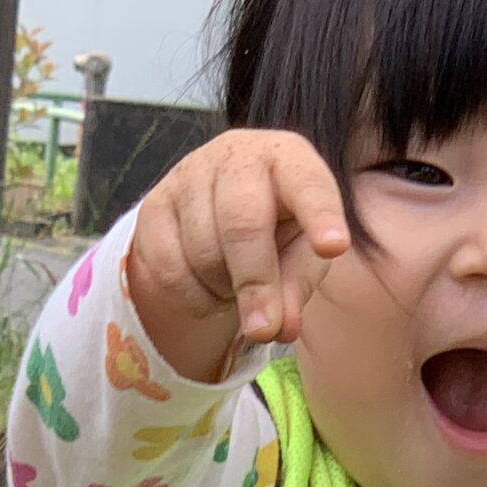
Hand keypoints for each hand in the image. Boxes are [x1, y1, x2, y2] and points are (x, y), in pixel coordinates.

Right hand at [128, 129, 351, 371]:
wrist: (212, 216)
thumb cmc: (274, 231)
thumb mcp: (299, 255)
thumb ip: (296, 286)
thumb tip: (281, 326)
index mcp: (287, 159)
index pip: (307, 182)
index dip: (320, 214)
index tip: (332, 248)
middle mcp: (237, 156)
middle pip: (243, 222)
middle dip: (255, 280)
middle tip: (264, 330)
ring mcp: (189, 176)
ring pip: (203, 250)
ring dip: (223, 288)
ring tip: (235, 287)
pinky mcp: (153, 205)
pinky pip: (169, 266)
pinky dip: (192, 294)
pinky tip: (207, 288)